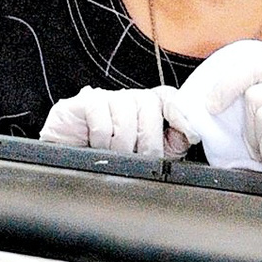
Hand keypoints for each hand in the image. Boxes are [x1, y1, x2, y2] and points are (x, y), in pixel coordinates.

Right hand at [39, 85, 197, 157]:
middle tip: (141, 158)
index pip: (169, 97)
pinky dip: (101, 135)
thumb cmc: (108, 159)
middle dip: (148, 138)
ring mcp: (105, 97)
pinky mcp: (83, 102)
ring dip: (122, 142)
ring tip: (115, 155)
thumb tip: (192, 134)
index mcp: (146, 107)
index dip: (181, 113)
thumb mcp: (147, 155)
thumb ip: (173, 142)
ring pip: (125, 112)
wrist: (68, 164)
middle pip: (148, 104)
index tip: (192, 134)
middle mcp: (128, 98)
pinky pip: (100, 113)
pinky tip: (95, 144)